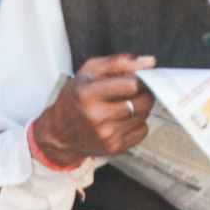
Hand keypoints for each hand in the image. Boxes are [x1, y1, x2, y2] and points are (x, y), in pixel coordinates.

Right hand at [32, 56, 155, 167]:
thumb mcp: (88, 72)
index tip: (136, 77)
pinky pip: (142, 131)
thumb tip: (149, 62)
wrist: (60, 133)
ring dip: (141, 107)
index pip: (131, 84)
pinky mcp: (115, 147)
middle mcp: (97, 117)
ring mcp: (107, 135)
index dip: (138, 78)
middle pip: (142, 101)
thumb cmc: (75, 98)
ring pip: (144, 115)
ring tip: (125, 103)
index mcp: (87, 94)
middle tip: (134, 90)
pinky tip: (123, 119)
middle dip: (144, 92)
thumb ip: (118, 62)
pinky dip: (138, 123)